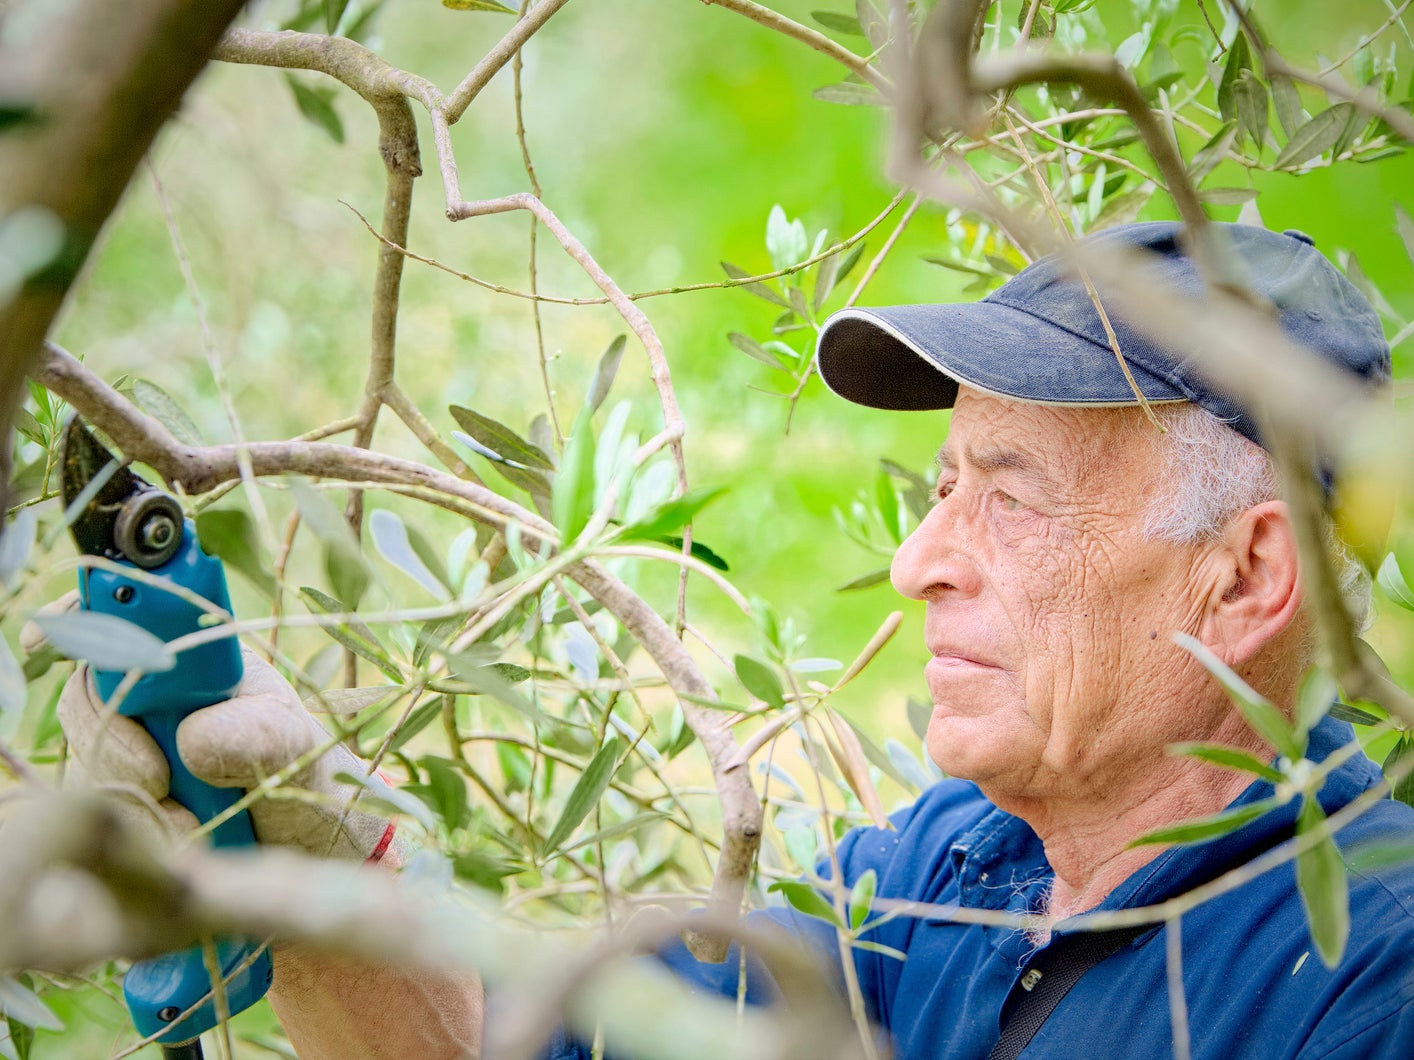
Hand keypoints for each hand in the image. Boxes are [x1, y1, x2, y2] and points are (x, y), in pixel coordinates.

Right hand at [54, 644, 403, 862]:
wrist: (304, 835)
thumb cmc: (299, 769)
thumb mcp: (289, 745)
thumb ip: (250, 734)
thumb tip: (189, 740)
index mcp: (196, 654)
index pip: (127, 616)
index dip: (82, 618)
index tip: (46, 637)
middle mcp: (155, 689)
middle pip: (87, 691)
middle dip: (112, 739)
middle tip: (159, 779)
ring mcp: (131, 736)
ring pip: (88, 750)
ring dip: (131, 789)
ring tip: (192, 814)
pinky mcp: (120, 785)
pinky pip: (96, 798)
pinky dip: (137, 820)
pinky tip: (182, 829)